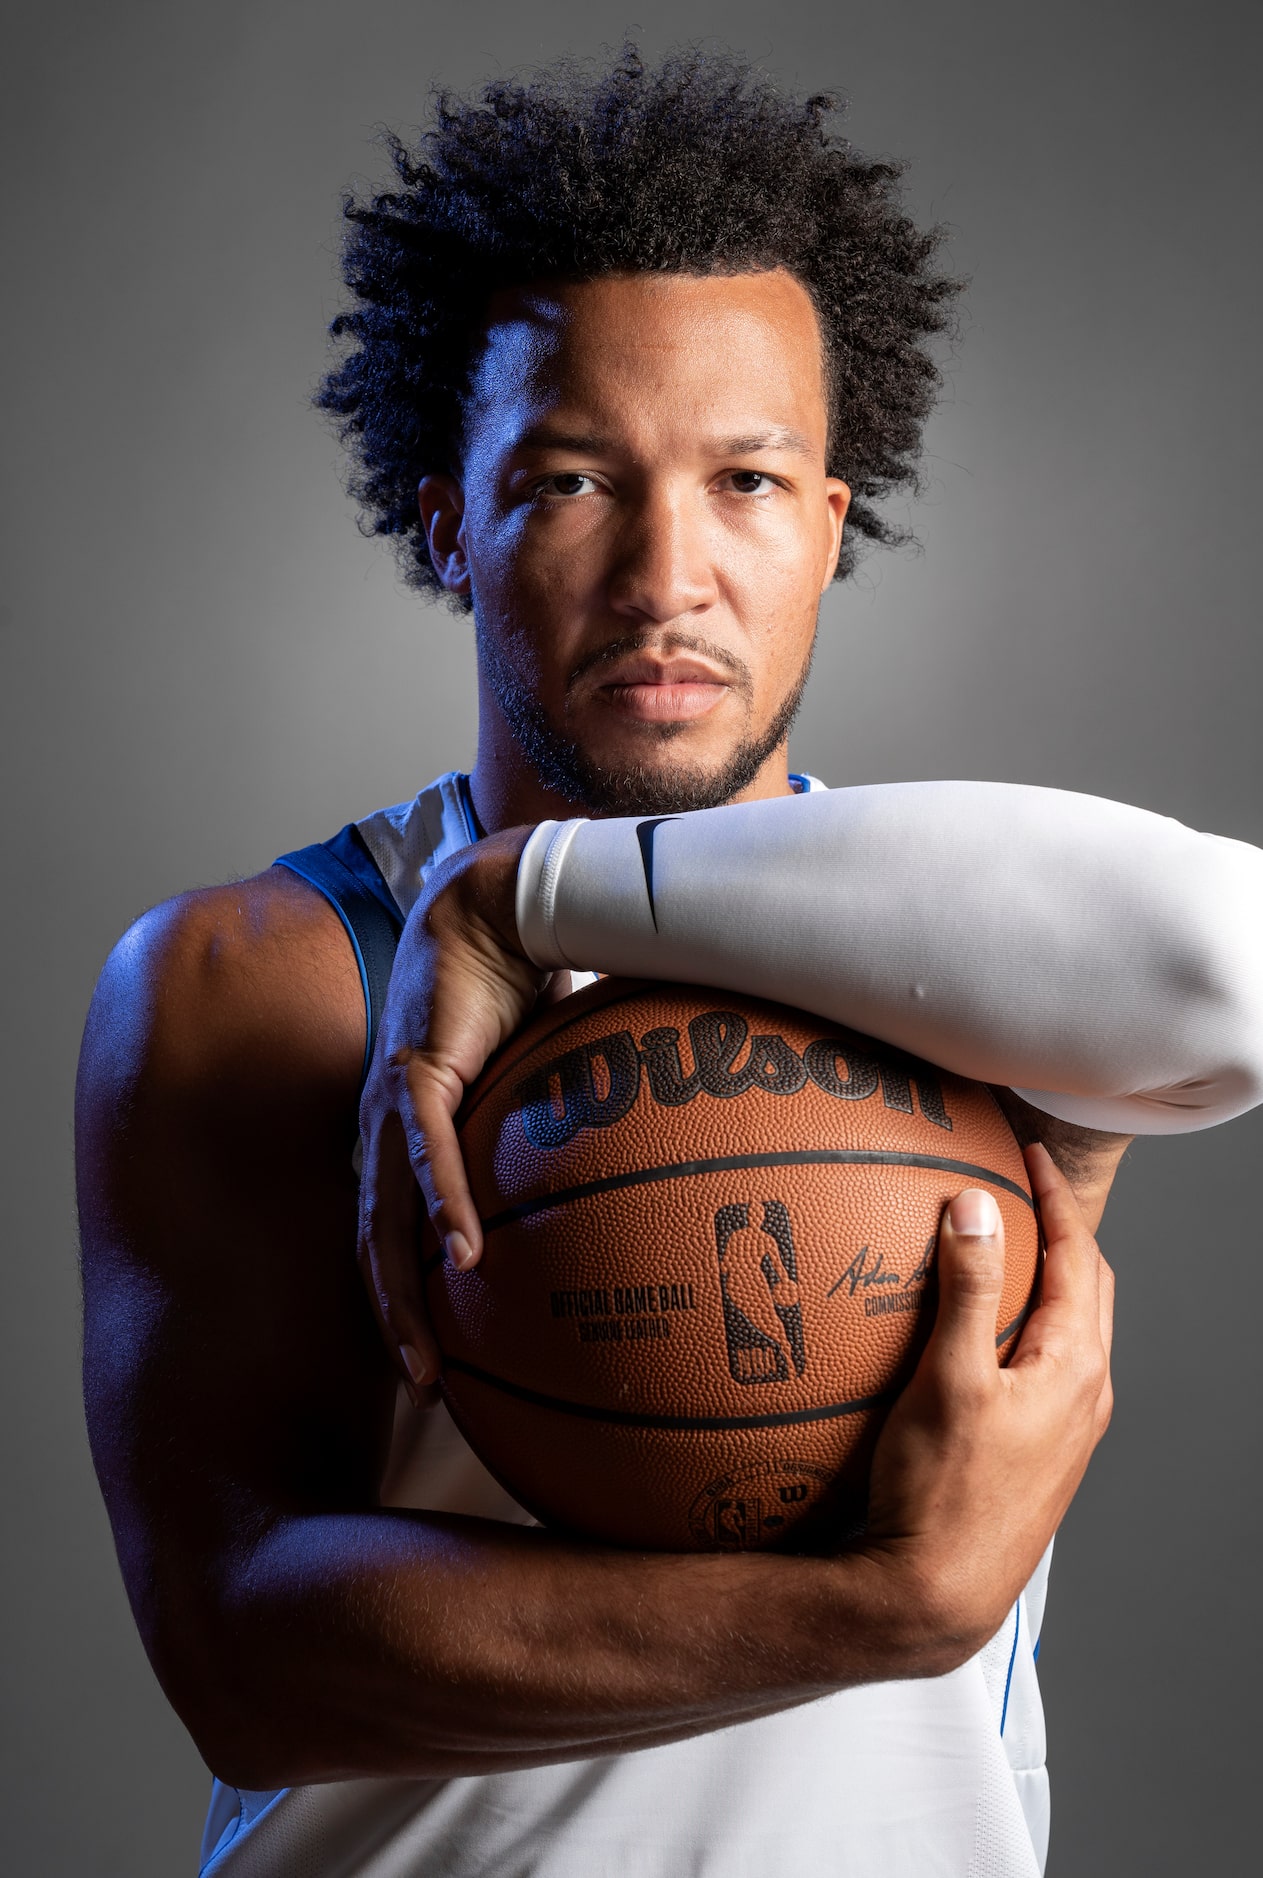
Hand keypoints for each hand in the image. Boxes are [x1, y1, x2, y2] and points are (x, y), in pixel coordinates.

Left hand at [356, 826, 543, 1399]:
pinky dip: (442, 1203)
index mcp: (410, 1135)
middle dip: (395, 1324)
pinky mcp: (416, 1071)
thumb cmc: (523, 985)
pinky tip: (463, 1252)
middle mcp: (388, 1130)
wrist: (498, 901)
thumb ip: (574, 1125)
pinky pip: (428, 1150)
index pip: (396, 1233)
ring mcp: (394, 1105)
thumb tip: (644, 1165)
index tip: (441, 1357)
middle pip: (377, 1247)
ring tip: (426, 1361)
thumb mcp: (550, 1077)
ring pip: (384, 1219)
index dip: (410, 1297)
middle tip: (428, 1390)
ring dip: (401, 1294)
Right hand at [853, 1143, 1114, 1670]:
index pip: (1080, 1257)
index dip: (1055, 1198)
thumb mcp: (949, 1378)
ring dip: (1050, 1281)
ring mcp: (1069, 1431)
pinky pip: (1051, 1366)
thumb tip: (977, 1207)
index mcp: (1076, 1367)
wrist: (936, 1593)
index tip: (1027, 1155)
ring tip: (1004, 1249)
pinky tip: (986, 1333)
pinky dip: (1031, 1325)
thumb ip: (969, 1288)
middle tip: (1021, 1190)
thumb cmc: (941, 1490)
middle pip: (1090, 1290)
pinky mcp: (1042, 1455)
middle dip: (1063, 1233)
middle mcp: (1086, 1396)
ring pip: (1074, 1332)